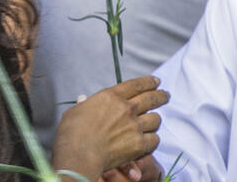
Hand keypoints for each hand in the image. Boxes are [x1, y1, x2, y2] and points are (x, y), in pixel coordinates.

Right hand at [52, 76, 168, 177]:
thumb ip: (84, 104)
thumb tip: (83, 100)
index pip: (136, 84)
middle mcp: (126, 108)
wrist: (78, 154)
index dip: (149, 82)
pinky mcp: (139, 144)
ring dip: (155, 121)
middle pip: (152, 98)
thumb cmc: (71, 134)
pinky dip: (152, 141)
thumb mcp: (75, 111)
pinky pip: (154, 140)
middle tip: (165, 96)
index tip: (156, 82)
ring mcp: (134, 125)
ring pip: (156, 119)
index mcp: (110, 96)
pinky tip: (149, 142)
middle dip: (161, 96)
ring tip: (154, 122)